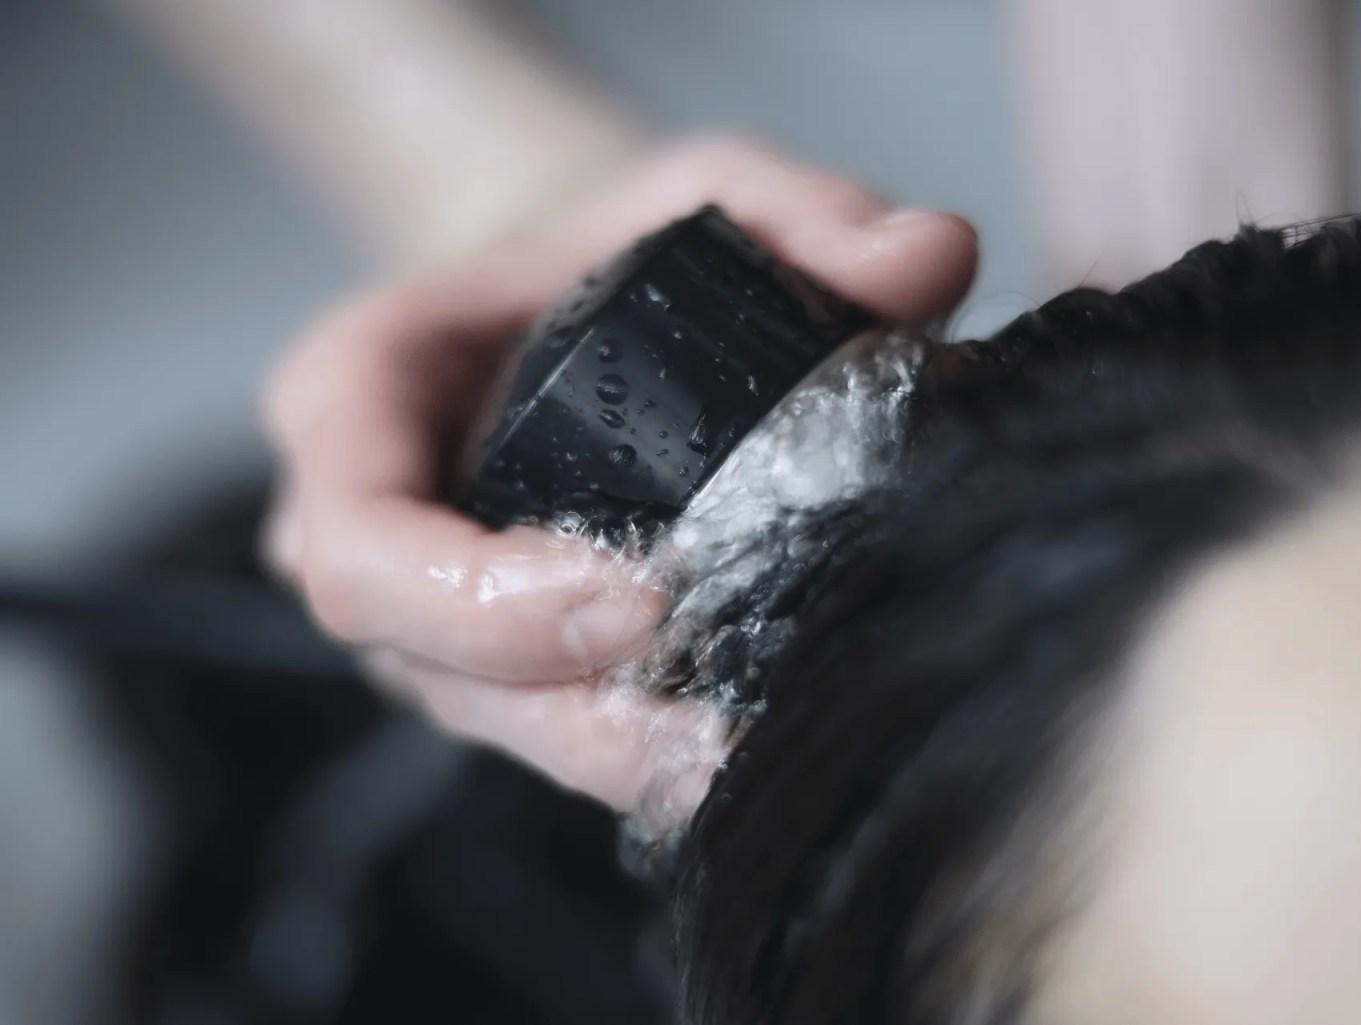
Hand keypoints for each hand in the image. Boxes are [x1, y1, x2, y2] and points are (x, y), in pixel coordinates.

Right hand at [261, 137, 977, 810]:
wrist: (588, 307)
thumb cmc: (612, 249)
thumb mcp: (700, 186)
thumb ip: (805, 208)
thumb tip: (929, 259)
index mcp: (359, 407)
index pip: (358, 539)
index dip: (478, 598)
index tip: (639, 598)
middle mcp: (382, 540)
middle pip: (439, 673)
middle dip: (585, 714)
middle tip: (726, 721)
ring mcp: (444, 621)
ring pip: (513, 731)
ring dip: (632, 759)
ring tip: (760, 757)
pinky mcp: (519, 671)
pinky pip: (572, 735)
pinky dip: (659, 759)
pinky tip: (757, 757)